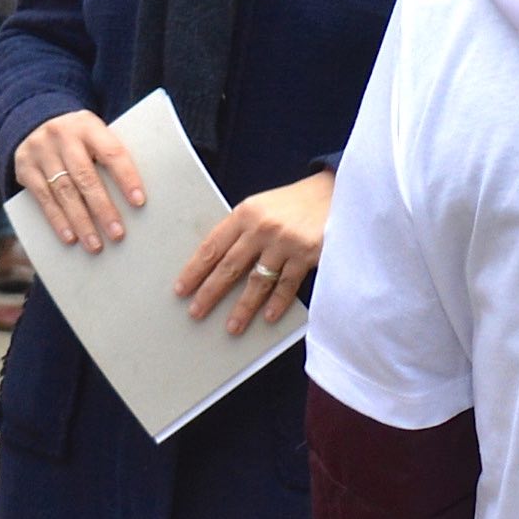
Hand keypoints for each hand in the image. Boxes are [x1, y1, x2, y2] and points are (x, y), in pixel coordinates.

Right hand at [10, 110, 147, 252]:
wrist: (34, 122)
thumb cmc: (79, 138)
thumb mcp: (94, 134)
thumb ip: (110, 156)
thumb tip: (135, 197)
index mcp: (88, 125)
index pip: (111, 152)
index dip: (126, 178)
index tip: (138, 202)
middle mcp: (62, 135)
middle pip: (85, 177)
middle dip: (103, 208)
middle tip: (117, 234)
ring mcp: (40, 151)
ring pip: (64, 191)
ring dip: (81, 221)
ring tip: (95, 244)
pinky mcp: (24, 168)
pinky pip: (43, 199)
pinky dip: (58, 220)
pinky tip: (70, 238)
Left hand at [177, 168, 332, 338]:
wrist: (336, 192)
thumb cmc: (296, 202)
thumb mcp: (262, 206)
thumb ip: (242, 230)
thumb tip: (219, 262)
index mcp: (246, 213)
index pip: (212, 246)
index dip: (195, 270)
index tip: (182, 288)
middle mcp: (262, 228)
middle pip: (229, 267)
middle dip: (210, 292)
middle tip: (196, 312)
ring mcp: (285, 242)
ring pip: (257, 281)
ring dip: (243, 307)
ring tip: (232, 326)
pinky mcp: (306, 254)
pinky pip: (287, 284)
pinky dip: (277, 302)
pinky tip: (267, 316)